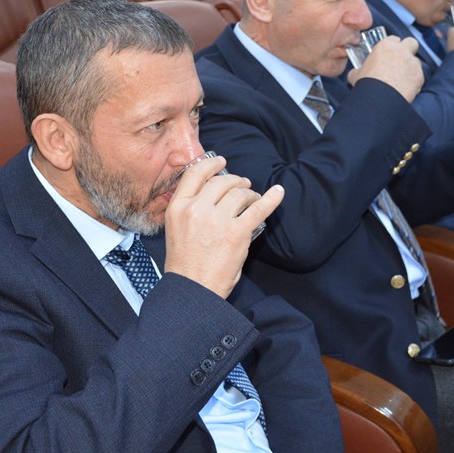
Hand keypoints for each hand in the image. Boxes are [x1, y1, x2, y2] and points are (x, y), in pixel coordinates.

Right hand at [164, 155, 283, 297]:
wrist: (191, 290)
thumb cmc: (184, 264)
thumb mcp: (174, 229)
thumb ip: (189, 209)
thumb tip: (213, 194)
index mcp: (178, 207)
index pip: (195, 174)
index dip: (211, 164)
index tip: (222, 162)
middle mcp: (196, 209)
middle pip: (221, 182)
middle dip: (235, 181)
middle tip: (243, 185)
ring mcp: (217, 220)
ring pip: (240, 193)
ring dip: (249, 193)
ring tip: (253, 198)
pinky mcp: (237, 233)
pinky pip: (258, 209)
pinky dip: (271, 198)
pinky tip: (279, 192)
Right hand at [352, 36, 423, 101]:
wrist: (380, 98)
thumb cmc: (367, 85)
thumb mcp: (356, 74)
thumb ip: (358, 70)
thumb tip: (355, 73)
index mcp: (386, 46)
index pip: (394, 38)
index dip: (392, 46)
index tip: (389, 53)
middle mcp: (402, 51)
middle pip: (411, 42)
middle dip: (408, 49)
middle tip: (401, 60)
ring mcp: (413, 63)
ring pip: (416, 61)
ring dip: (411, 67)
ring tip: (401, 79)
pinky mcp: (419, 76)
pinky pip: (418, 77)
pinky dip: (413, 82)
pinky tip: (404, 89)